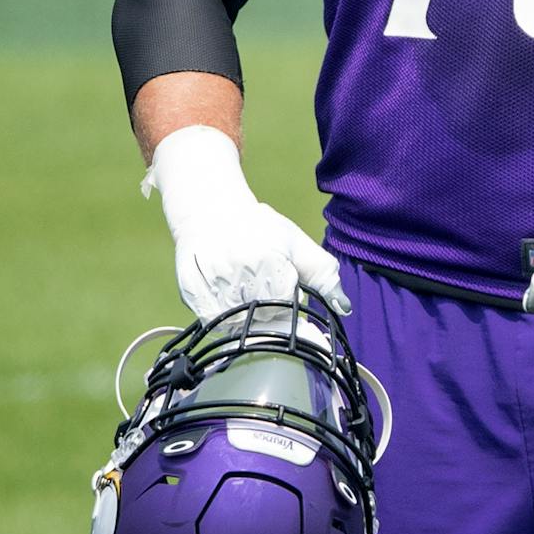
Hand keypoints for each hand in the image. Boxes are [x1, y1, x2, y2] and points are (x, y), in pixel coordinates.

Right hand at [143, 126, 346, 323]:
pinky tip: (226, 297)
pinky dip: (222, 318)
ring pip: (237, 323)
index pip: (289, 308)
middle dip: (268, 312)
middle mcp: (240, 272)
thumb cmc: (259, 229)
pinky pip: (212, 322)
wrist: (211, 210)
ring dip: (244, 316)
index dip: (290, 306)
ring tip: (244, 291)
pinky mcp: (190, 290)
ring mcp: (212, 282)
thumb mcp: (296, 243)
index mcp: (271, 261)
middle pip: (263, 319)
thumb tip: (344, 308)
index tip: (288, 299)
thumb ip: (323, 274)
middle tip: (263, 291)